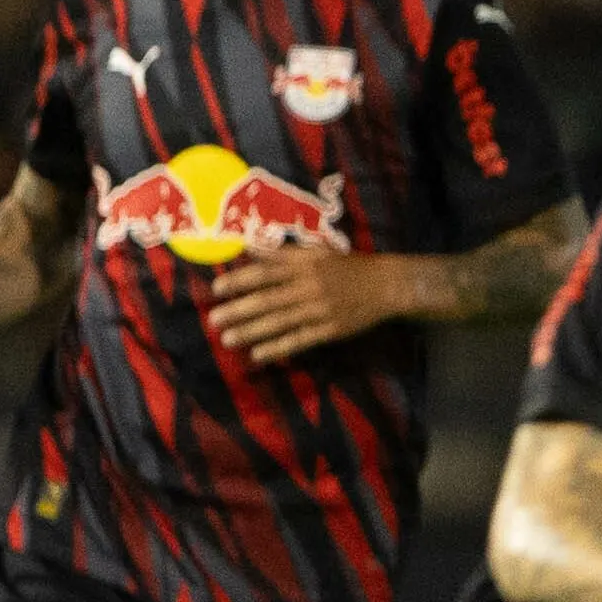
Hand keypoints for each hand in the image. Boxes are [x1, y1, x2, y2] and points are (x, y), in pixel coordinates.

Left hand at [211, 250, 418, 363]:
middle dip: (239, 310)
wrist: (387, 285)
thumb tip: (248, 247)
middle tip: (214, 319)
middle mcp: (309, 287)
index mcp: (304, 265)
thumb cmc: (347, 266)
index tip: (217, 289)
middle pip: (268, 300)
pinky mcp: (330, 330)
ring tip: (228, 339)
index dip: (240, 280)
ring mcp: (320, 310)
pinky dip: (279, 347)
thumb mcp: (316, 252)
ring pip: (280, 322)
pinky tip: (258, 354)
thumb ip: (282, 253)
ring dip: (252, 332)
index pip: (266, 272)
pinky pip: (300, 340)